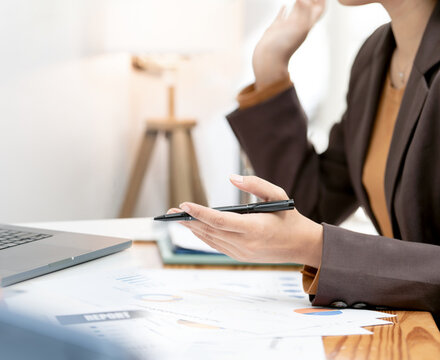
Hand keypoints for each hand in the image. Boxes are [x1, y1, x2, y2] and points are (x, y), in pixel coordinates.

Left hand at [169, 175, 322, 266]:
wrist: (302, 245)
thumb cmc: (289, 217)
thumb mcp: (278, 194)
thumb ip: (255, 184)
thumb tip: (232, 177)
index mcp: (255, 228)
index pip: (220, 221)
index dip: (199, 213)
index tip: (184, 205)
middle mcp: (246, 243)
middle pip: (210, 231)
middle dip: (188, 220)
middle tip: (170, 211)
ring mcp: (241, 253)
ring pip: (210, 240)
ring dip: (192, 228)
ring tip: (176, 217)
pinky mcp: (239, 257)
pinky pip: (216, 245)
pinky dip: (203, 236)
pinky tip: (193, 226)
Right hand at [252, 0, 324, 89]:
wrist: (269, 60)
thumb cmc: (283, 46)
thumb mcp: (298, 27)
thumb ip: (303, 11)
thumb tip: (306, 0)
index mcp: (307, 25)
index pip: (319, 9)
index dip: (321, 1)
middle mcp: (298, 25)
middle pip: (309, 9)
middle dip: (311, 0)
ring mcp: (287, 27)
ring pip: (295, 12)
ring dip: (298, 2)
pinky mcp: (275, 29)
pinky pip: (281, 18)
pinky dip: (283, 11)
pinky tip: (284, 6)